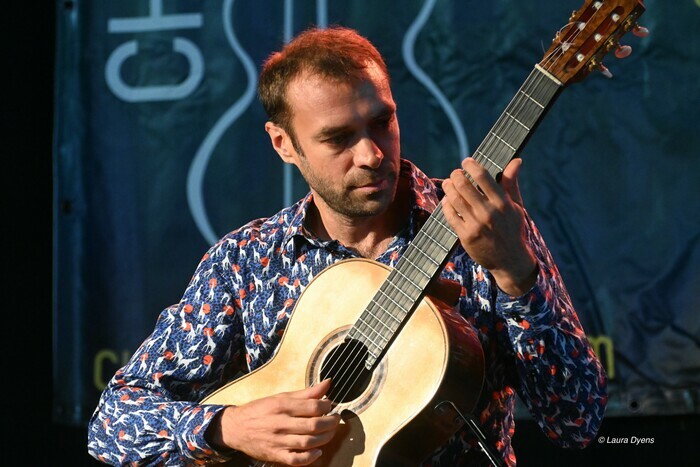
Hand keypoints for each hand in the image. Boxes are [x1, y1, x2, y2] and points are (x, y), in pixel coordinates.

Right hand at [207, 379, 339, 465]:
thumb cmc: (261, 410)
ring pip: (308, 442)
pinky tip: (317, 451)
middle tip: (335, 420)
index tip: (331, 406)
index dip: (327, 406)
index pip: (313, 406)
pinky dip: (310, 457)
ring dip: (324, 439)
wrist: (235, 427)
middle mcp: (281, 423)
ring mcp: (278, 441)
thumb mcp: (281, 396)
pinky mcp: (275, 455)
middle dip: (330, 423)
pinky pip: (296, 459)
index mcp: (283, 406)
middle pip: (314, 425)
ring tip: (329, 433)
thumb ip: (306, 393)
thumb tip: (328, 383)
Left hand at [441, 157, 536, 295]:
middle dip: (456, 175)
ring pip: (455, 199)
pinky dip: (446, 205)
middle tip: (455, 173)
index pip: (483, 177)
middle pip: (464, 186)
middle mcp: (489, 213)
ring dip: (448, 187)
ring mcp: (476, 225)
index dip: (471, 165)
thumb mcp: (516, 206)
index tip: (466, 161)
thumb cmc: (513, 229)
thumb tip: (516, 160)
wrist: (510, 261)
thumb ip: (511, 183)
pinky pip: (450, 215)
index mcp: (502, 203)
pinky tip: (447, 200)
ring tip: (448, 183)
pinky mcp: (466, 236)